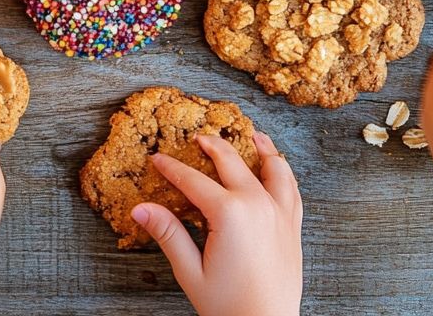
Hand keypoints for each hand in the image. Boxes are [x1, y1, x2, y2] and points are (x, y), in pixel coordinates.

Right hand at [131, 131, 301, 315]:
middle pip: (230, 161)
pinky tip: (278, 167)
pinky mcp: (293, 225)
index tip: (158, 159)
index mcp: (229, 213)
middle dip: (211, 145)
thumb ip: (168, 234)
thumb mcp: (190, 271)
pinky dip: (283, 171)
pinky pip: (292, 188)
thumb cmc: (230, 307)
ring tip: (251, 134)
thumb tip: (140, 209)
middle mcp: (257, 204)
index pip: (193, 180)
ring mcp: (279, 213)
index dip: (171, 168)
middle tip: (197, 138)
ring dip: (259, 147)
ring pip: (272, 166)